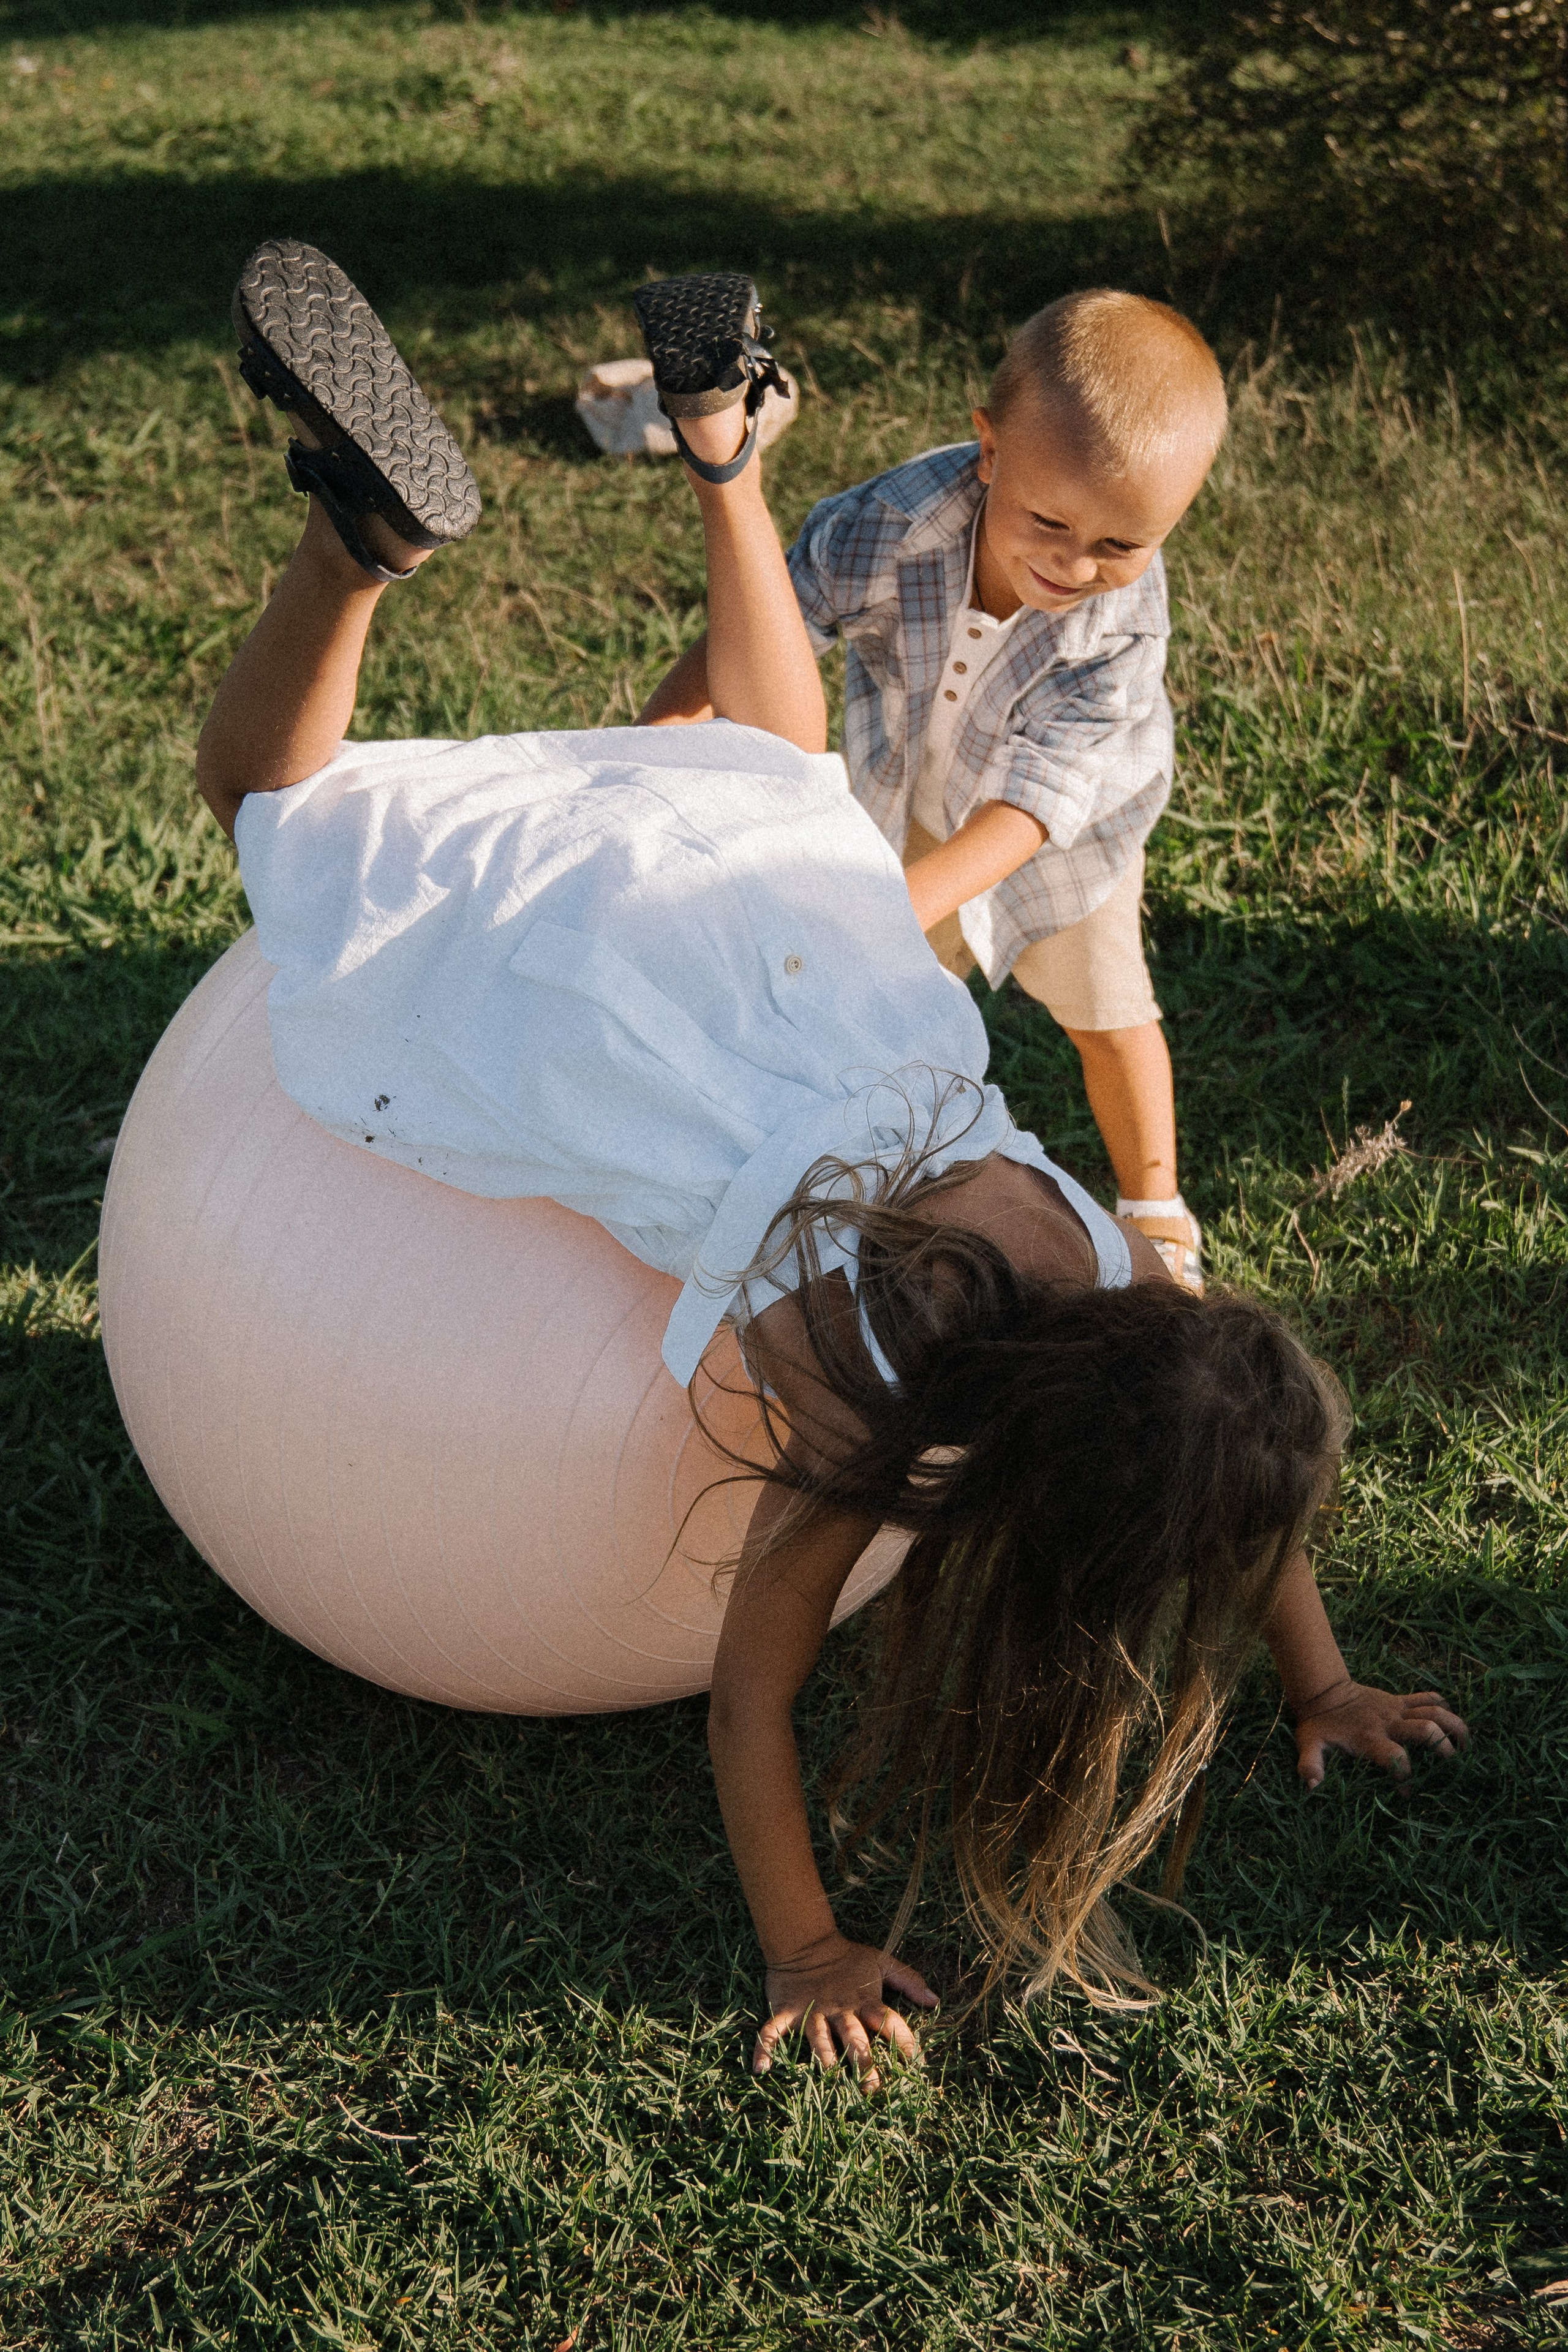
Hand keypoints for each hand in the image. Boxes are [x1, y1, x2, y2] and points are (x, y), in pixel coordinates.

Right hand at [753, 1930, 936, 2086]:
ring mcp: (810, 2012)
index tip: (915, 2062)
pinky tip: (762, 2069)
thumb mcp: (881, 1962)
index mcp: (863, 2001)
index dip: (902, 2039)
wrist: (806, 1942)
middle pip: (854, 2038)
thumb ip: (908, 1980)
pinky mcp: (785, 2012)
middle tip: (873, 2089)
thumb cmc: (847, 1958)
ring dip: (823, 2058)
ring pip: (818, 2038)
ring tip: (829, 2080)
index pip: (888, 2020)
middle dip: (864, 2063)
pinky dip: (764, 2048)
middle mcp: (839, 2011)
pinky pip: (771, 2032)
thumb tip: (935, 2000)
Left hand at [1292, 1677, 1469, 1788]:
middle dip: (1443, 1748)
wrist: (1323, 1691)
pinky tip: (1454, 1723)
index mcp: (1369, 1738)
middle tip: (1454, 1767)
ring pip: (1434, 1710)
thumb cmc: (1318, 1725)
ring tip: (1469, 1747)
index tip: (1409, 1796)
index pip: (1394, 1757)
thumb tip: (1312, 1784)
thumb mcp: (1309, 1744)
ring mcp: (1397, 1708)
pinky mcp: (1401, 1700)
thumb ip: (1310, 1763)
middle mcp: (1388, 1722)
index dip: (1405, 1777)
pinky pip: (1429, 1697)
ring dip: (1454, 1726)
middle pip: (1426, 1728)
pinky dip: (1445, 1706)